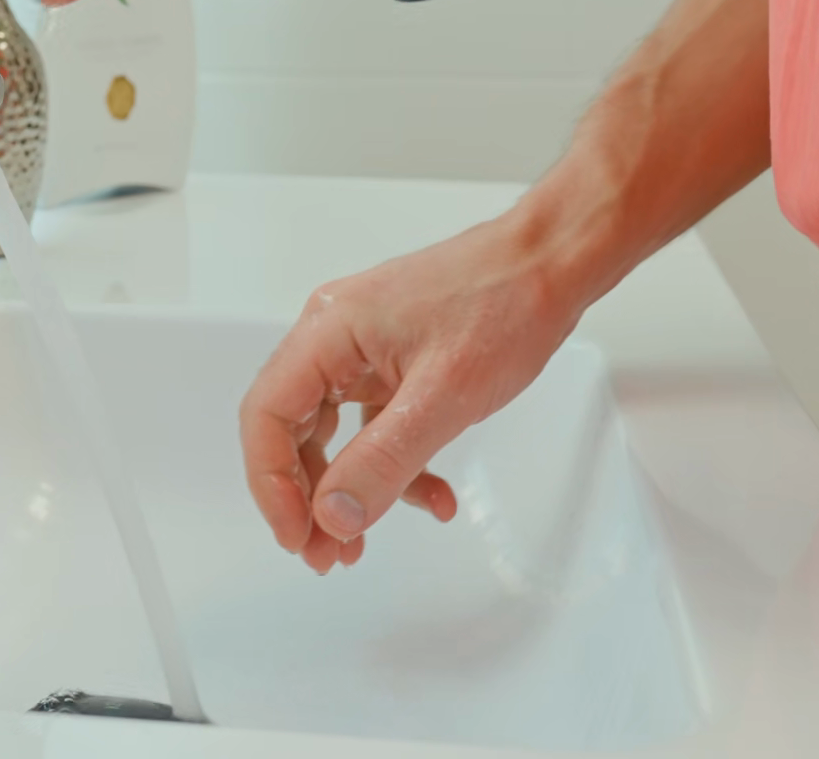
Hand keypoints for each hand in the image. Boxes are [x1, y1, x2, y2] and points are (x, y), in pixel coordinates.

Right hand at [239, 213, 590, 572]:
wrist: (552, 264)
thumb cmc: (504, 304)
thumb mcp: (443, 395)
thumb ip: (384, 460)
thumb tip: (334, 517)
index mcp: (327, 331)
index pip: (267, 415)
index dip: (271, 483)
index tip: (297, 535)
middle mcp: (331, 337)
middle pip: (291, 428)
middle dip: (307, 497)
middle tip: (326, 554)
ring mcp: (360, 350)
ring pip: (331, 432)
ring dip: (346, 489)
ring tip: (363, 541)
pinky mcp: (390, 363)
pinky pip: (371, 425)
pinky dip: (392, 466)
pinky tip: (432, 495)